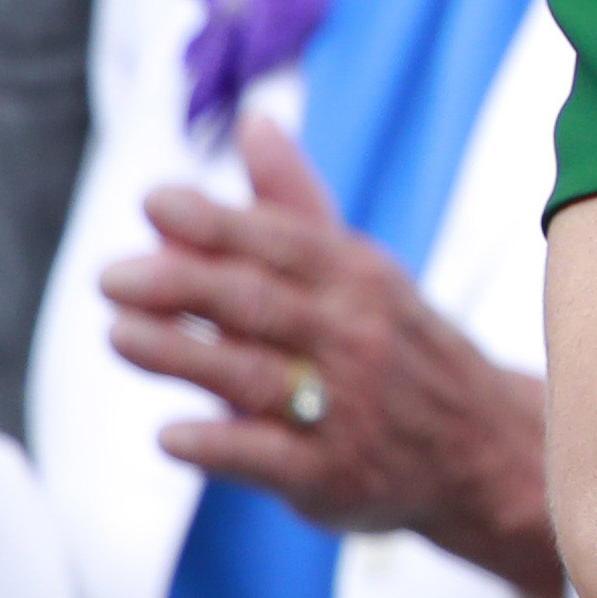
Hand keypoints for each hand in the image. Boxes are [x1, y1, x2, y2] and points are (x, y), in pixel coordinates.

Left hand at [106, 114, 558, 597]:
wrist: (484, 447)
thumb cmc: (398, 347)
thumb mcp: (362, 271)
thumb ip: (294, 205)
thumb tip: (252, 123)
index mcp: (358, 279)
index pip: (282, 241)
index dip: (218, 221)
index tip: (155, 202)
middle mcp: (355, 337)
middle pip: (260, 303)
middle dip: (185, 285)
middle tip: (112, 275)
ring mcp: (344, 408)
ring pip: (254, 376)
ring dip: (184, 355)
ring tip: (119, 334)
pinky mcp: (330, 474)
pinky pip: (268, 459)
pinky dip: (219, 447)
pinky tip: (169, 436)